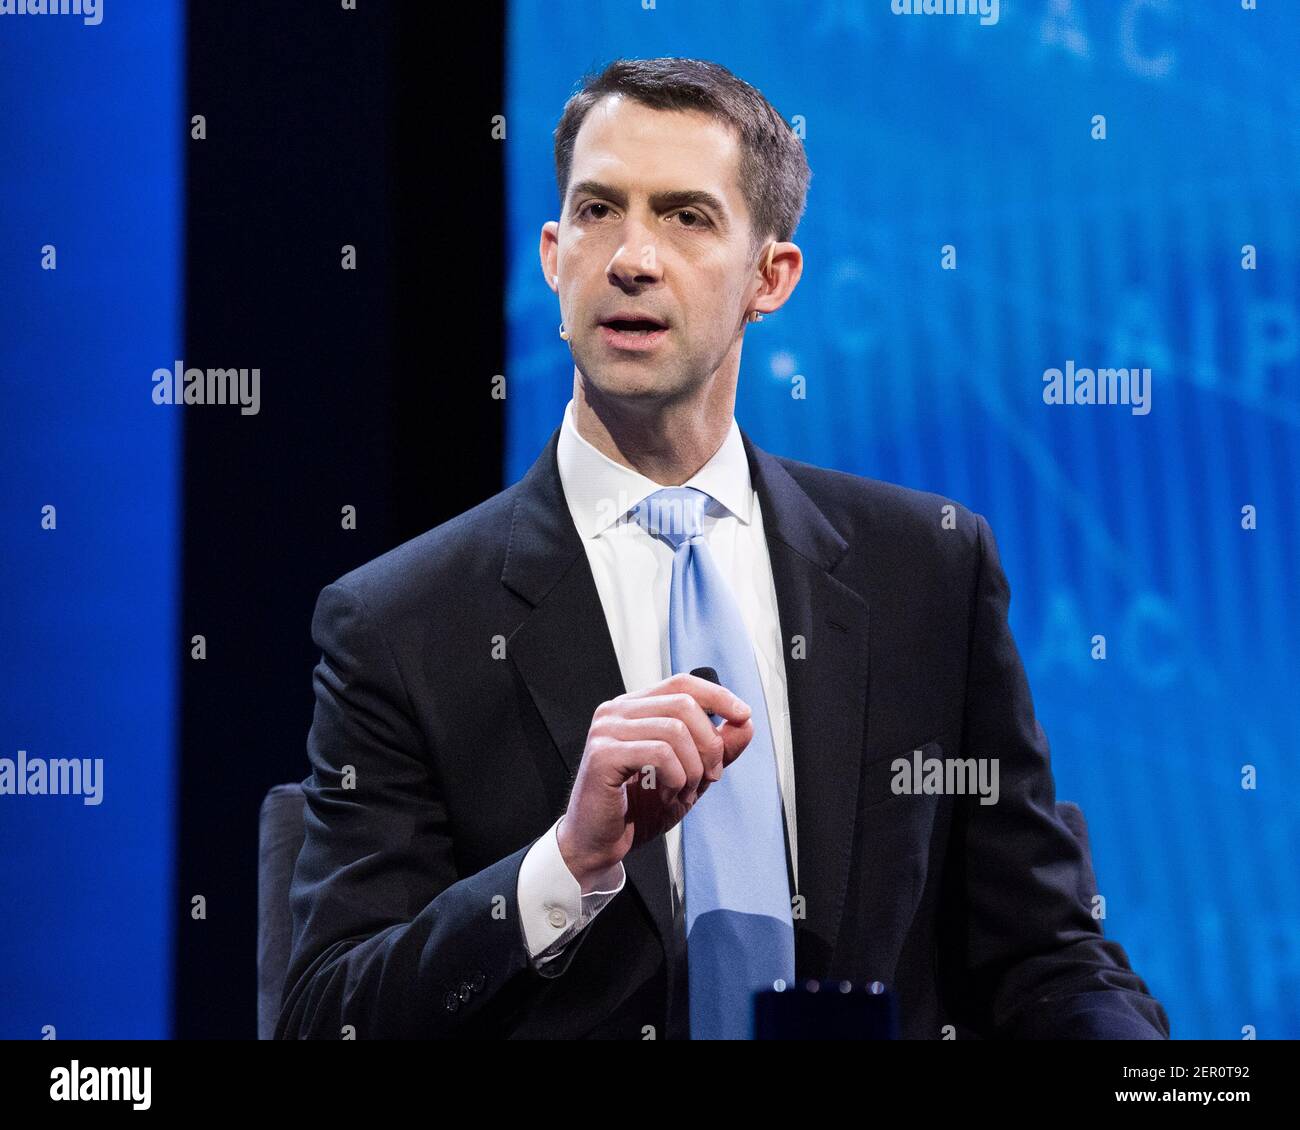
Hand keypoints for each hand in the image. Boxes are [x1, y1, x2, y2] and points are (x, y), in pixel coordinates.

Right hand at [556, 672, 753, 888]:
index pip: (682, 684)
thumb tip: (745, 724)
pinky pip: (659, 753)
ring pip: (675, 729)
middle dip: (710, 744)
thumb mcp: (689, 776)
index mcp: (635, 708)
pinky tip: (668, 794)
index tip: (743, 715)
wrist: (599, 843)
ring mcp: (607, 730)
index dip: (717, 695)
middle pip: (683, 704)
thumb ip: (717, 750)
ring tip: (686, 791)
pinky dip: (676, 777)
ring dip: (693, 767)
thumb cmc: (636, 809)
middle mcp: (617, 711)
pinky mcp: (603, 754)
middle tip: (711, 776)